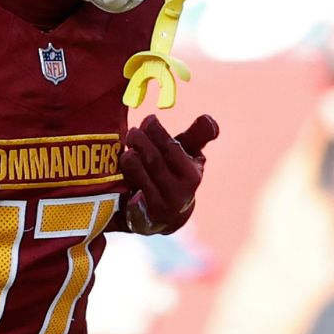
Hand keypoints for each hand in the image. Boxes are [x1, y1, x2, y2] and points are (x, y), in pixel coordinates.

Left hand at [119, 114, 218, 233]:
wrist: (167, 214)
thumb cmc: (176, 174)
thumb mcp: (188, 155)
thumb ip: (197, 135)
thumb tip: (208, 119)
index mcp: (193, 174)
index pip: (172, 148)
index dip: (157, 131)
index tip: (149, 119)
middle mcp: (181, 192)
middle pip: (154, 159)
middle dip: (141, 140)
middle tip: (133, 131)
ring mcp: (163, 204)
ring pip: (141, 172)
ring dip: (131, 154)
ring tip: (128, 144)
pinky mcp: (147, 212)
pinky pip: (132, 186)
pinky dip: (127, 170)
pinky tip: (124, 160)